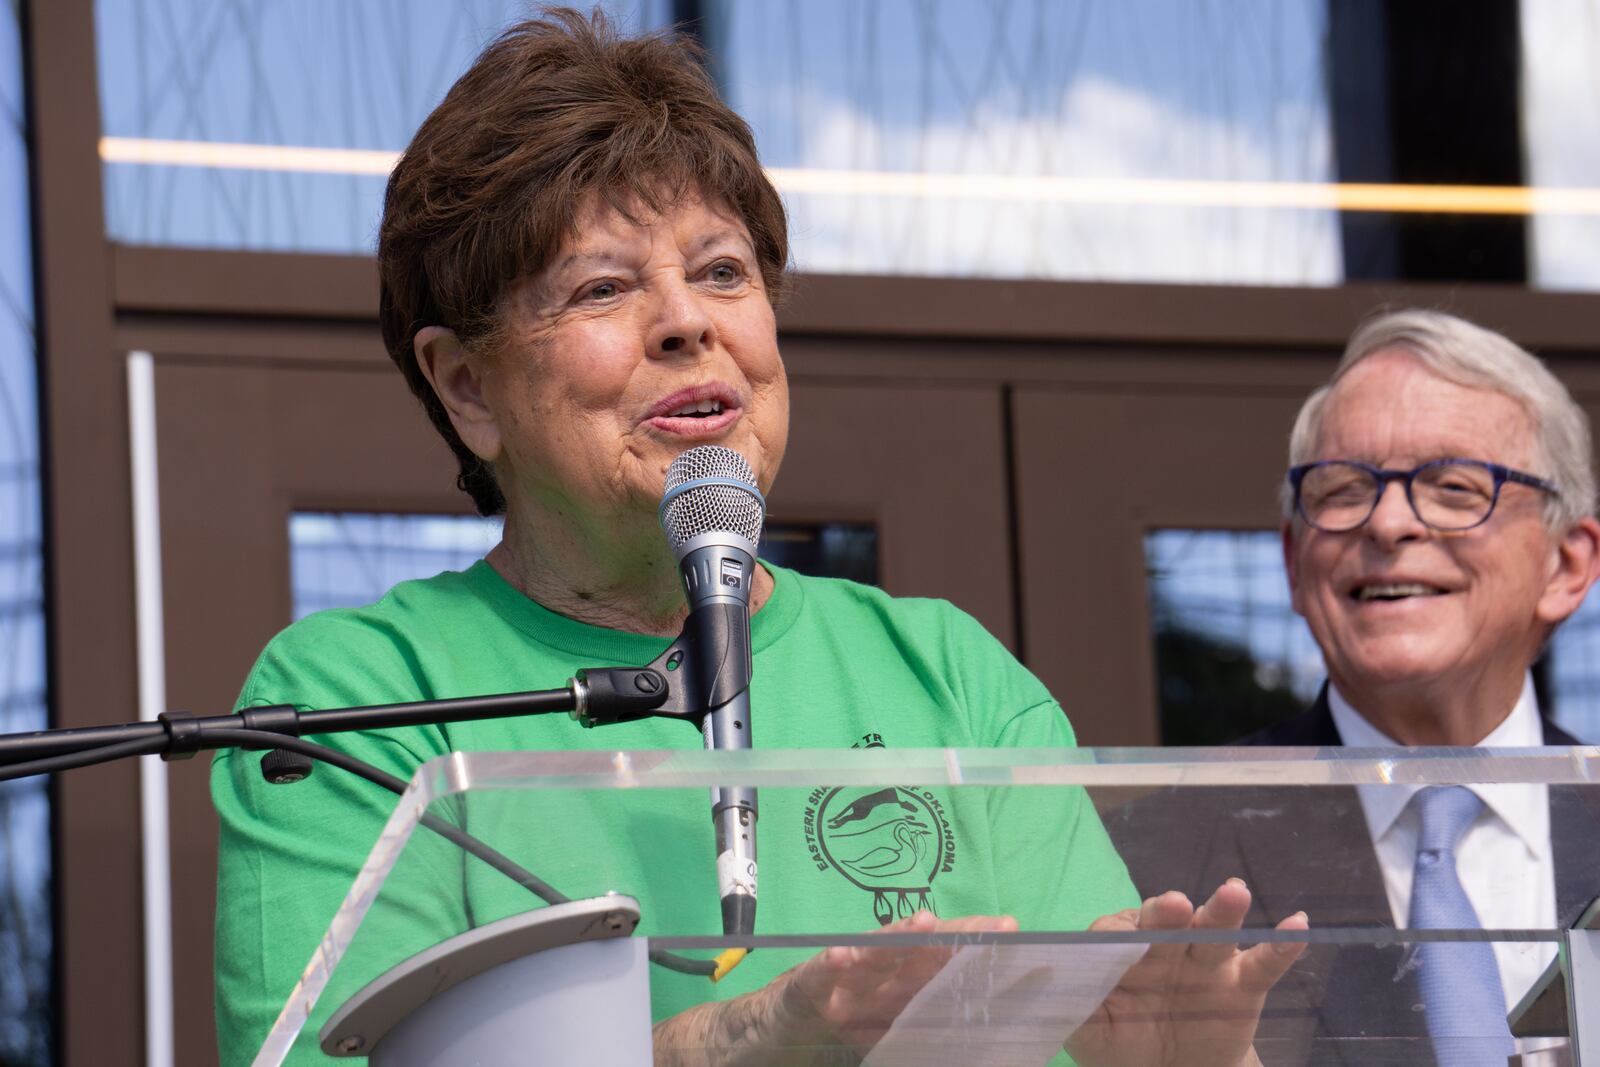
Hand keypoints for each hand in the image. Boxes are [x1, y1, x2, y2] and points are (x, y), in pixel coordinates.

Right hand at [653, 910, 1016, 1066]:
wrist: (770, 1039)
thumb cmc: (835, 1034)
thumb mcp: (890, 1035)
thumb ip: (926, 1030)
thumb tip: (987, 1036)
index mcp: (901, 984)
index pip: (949, 963)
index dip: (984, 952)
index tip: (1023, 943)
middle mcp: (876, 970)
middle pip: (923, 947)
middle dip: (961, 935)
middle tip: (1001, 927)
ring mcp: (841, 974)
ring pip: (875, 951)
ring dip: (900, 937)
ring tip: (927, 925)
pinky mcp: (803, 986)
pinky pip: (818, 974)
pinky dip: (830, 964)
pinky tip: (843, 955)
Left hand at [1065, 879, 1307, 1066]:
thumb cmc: (1122, 1045)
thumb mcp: (1090, 1034)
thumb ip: (1069, 1005)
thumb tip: (1035, 974)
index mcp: (1120, 954)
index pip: (1118, 933)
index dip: (1123, 933)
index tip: (1128, 936)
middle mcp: (1163, 947)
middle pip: (1166, 924)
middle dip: (1169, 913)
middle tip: (1177, 905)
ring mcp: (1204, 962)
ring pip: (1214, 932)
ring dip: (1224, 911)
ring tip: (1235, 891)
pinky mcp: (1241, 985)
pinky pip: (1263, 963)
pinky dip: (1281, 945)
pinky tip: (1297, 926)